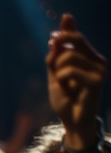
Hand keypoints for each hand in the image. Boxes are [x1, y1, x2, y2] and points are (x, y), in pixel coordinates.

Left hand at [46, 14, 107, 145]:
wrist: (72, 121)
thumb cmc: (65, 100)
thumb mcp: (56, 74)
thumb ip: (57, 54)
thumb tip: (58, 30)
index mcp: (90, 57)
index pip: (78, 36)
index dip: (66, 31)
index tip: (52, 37)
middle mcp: (98, 60)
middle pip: (74, 40)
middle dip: (58, 51)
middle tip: (53, 67)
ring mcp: (100, 69)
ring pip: (69, 57)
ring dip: (58, 72)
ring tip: (63, 85)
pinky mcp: (98, 80)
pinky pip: (70, 70)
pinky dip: (62, 79)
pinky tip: (67, 89)